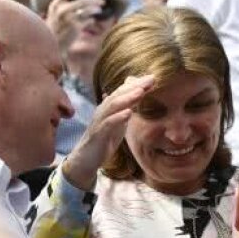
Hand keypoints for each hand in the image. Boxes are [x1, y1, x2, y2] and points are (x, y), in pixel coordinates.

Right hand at [46, 0, 103, 52]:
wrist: (51, 46)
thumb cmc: (56, 28)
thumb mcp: (57, 14)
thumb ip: (68, 5)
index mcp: (55, 4)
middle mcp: (61, 10)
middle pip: (82, 1)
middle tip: (102, 0)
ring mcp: (68, 20)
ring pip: (87, 11)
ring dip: (94, 9)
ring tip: (99, 9)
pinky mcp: (74, 28)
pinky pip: (88, 21)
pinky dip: (90, 20)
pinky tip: (91, 20)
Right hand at [62, 75, 155, 191]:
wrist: (86, 159)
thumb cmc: (103, 140)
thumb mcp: (117, 124)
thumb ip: (123, 111)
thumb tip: (131, 99)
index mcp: (108, 108)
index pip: (123, 92)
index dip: (137, 84)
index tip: (153, 78)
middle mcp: (103, 111)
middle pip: (119, 94)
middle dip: (135, 86)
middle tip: (150, 79)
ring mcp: (99, 122)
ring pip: (113, 106)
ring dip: (127, 98)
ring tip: (140, 92)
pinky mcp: (98, 134)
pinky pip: (108, 123)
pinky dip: (118, 117)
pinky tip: (129, 113)